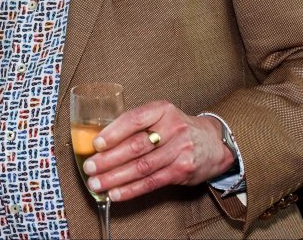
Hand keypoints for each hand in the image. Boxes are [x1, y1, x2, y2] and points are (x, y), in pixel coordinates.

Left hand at [82, 101, 233, 201]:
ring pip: (142, 167)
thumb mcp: (160, 117)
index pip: (134, 120)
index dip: (113, 133)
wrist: (212, 143)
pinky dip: (131, 189)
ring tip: (97, 184)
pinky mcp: (183, 170)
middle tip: (90, 167)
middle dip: (109, 159)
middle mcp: (173, 128)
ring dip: (116, 178)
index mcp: (162, 110)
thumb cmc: (176, 129)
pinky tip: (116, 193)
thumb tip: (99, 142)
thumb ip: (136, 125)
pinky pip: (152, 182)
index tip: (95, 144)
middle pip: (136, 146)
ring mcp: (180, 150)